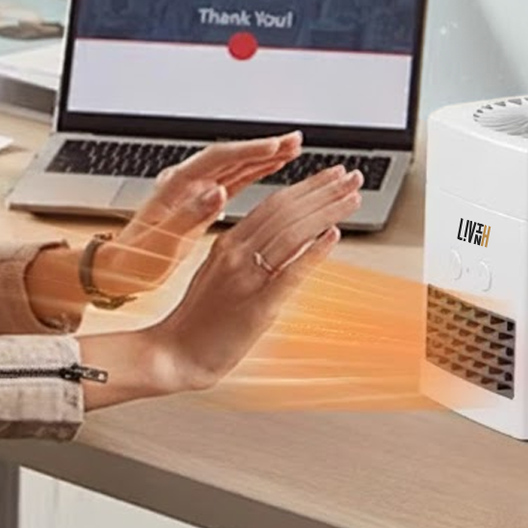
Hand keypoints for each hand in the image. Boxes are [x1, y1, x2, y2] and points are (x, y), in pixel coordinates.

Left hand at [92, 131, 304, 297]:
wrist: (120, 267)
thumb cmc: (136, 259)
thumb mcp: (162, 243)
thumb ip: (189, 216)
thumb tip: (216, 192)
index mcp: (175, 186)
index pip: (217, 160)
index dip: (248, 151)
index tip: (275, 146)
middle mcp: (186, 181)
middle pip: (230, 156)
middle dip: (262, 147)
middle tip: (295, 140)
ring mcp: (193, 190)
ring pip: (234, 166)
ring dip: (263, 156)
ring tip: (293, 149)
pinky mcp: (200, 202)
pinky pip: (232, 181)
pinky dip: (254, 172)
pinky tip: (273, 168)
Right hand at [150, 165, 361, 391]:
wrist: (174, 353)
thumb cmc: (196, 319)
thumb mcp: (217, 273)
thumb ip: (245, 253)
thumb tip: (281, 242)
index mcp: (227, 242)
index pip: (274, 204)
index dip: (307, 187)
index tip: (332, 175)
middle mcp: (236, 252)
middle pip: (286, 211)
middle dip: (324, 190)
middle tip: (352, 176)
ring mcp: (246, 276)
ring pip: (292, 232)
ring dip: (326, 212)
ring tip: (352, 197)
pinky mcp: (258, 305)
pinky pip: (290, 272)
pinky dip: (314, 251)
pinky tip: (333, 235)